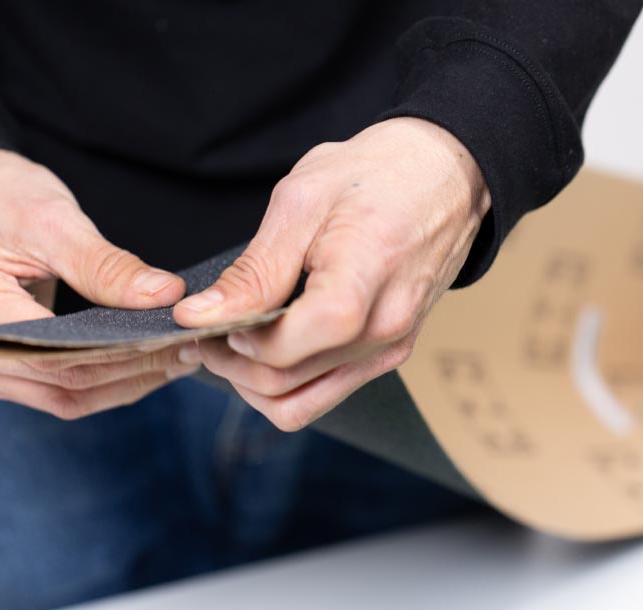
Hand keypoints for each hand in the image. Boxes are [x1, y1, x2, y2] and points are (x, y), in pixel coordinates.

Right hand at [0, 149, 200, 418]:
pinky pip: (59, 392)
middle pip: (64, 381)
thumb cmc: (2, 202)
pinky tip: (148, 366)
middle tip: (192, 350)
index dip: (122, 354)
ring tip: (180, 361)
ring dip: (126, 384)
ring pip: (66, 398)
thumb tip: (167, 297)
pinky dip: (106, 384)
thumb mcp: (54, 220)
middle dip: (134, 371)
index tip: (176, 339)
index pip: (56, 353)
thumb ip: (106, 266)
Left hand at [172, 118, 490, 430]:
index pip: (288, 348)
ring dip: (253, 382)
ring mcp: (390, 348)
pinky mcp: (389, 354)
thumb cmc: (372, 175)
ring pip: (300, 403)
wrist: (444, 173)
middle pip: (285, 383)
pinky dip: (285, 381)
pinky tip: (267, 343)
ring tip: (231, 339)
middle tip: (205, 328)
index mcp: (364, 279)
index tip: (207, 316)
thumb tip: (199, 316)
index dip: (237, 340)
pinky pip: (324, 392)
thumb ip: (254, 272)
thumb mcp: (300, 202)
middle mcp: (384, 328)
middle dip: (231, 364)